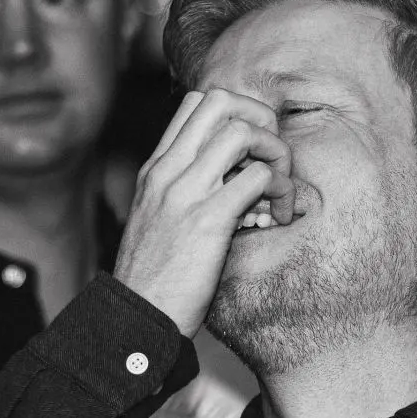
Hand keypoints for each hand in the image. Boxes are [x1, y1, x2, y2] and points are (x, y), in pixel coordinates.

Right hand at [112, 89, 294, 335]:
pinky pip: (259, 179)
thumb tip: (231, 175)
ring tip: (278, 189)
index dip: (236, 112)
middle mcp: (168, 171)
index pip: (196, 103)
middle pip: (221, 100)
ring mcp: (186, 192)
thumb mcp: (158, 219)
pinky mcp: (208, 220)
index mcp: (156, 168)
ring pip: (244, 132)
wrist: (136, 316)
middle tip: (272, 156)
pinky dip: (280, 191)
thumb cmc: (153, 277)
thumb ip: (183, 190)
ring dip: (275, 154)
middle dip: (260, 118)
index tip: (252, 149)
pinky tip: (276, 217)